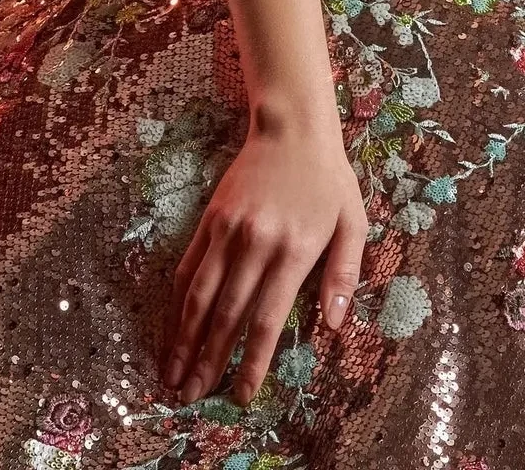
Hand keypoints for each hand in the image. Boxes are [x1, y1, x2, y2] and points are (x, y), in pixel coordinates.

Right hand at [161, 113, 366, 406]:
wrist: (291, 127)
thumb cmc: (328, 180)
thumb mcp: (353, 223)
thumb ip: (344, 275)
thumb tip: (335, 327)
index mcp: (294, 250)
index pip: (267, 318)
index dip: (252, 362)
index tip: (241, 395)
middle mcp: (256, 243)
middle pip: (227, 314)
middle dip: (209, 361)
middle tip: (193, 398)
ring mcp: (228, 231)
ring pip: (200, 295)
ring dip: (184, 340)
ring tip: (173, 376)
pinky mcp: (210, 219)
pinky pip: (188, 267)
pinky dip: (177, 303)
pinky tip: (171, 329)